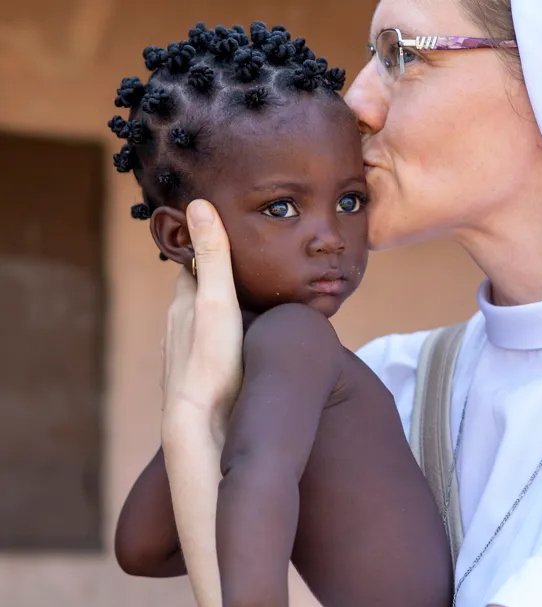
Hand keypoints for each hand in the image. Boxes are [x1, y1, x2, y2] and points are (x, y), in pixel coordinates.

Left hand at [162, 199, 242, 435]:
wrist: (201, 425)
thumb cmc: (212, 362)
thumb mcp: (218, 302)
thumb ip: (214, 257)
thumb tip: (199, 205)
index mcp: (185, 304)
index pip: (192, 266)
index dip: (205, 249)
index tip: (222, 233)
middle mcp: (179, 327)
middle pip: (196, 294)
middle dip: (214, 278)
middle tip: (241, 264)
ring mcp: (185, 355)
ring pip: (201, 323)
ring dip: (217, 310)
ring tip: (243, 300)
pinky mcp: (199, 379)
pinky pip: (209, 348)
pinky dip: (221, 338)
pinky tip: (236, 344)